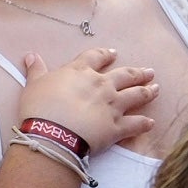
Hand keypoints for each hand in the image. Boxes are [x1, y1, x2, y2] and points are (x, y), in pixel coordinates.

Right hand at [19, 45, 157, 155]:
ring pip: (135, 95)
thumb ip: (36, 70)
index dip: (106, 55)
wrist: (53, 134)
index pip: (96, 57)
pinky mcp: (117, 127)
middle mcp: (101, 85)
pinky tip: (151, 123)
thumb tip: (31, 55)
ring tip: (157, 88)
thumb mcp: (33, 85)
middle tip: (148, 71)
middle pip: (125, 74)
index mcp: (81, 72)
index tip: (113, 54)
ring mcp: (112, 106)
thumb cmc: (40, 108)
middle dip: (137, 72)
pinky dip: (144, 124)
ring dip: (148, 91)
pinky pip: (135, 124)